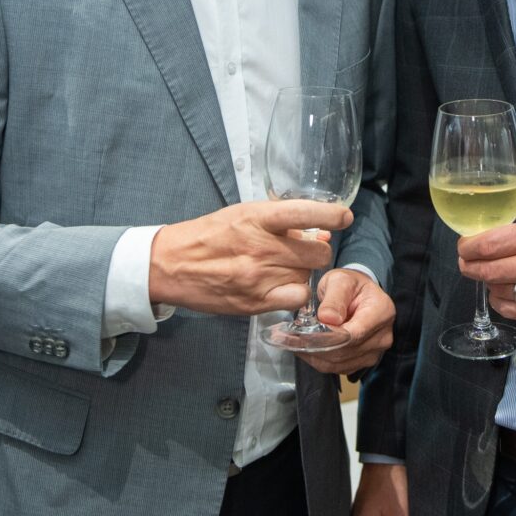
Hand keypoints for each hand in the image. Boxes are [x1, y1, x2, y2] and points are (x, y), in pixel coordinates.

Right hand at [149, 199, 350, 315]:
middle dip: (318, 251)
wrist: (171, 264)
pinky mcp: (255, 302)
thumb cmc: (208, 235)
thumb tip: (318, 230)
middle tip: (304, 250)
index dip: (331, 215)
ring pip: (308, 276)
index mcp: (256, 218)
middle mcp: (260, 247)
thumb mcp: (242, 214)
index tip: (344, 217)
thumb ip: (280, 221)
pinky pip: (296, 299)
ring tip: (285, 268)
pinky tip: (283, 286)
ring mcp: (258, 277)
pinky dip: (296, 293)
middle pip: (317, 252)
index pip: (305, 213)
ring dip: (304, 272)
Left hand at [300, 270, 394, 374]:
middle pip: (345, 351)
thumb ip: (335, 298)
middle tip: (290, 339)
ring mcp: (375, 351)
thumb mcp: (340, 281)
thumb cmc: (349, 285)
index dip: (327, 337)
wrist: (356, 294)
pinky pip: (337, 367)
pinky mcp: (363, 361)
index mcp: (382, 311)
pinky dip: (319, 360)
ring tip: (294, 343)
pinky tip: (306, 348)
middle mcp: (382, 335)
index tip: (304, 334)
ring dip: (314, 355)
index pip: (354, 334)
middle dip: (316, 346)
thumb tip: (327, 318)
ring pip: (339, 363)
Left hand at [458, 217, 515, 323]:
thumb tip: (486, 241)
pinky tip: (501, 291)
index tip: (464, 246)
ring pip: (497, 290)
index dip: (470, 246)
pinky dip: (499, 299)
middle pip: (489, 269)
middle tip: (465, 261)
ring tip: (489, 274)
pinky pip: (510, 309)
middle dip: (469, 265)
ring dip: (487, 282)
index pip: (492, 243)